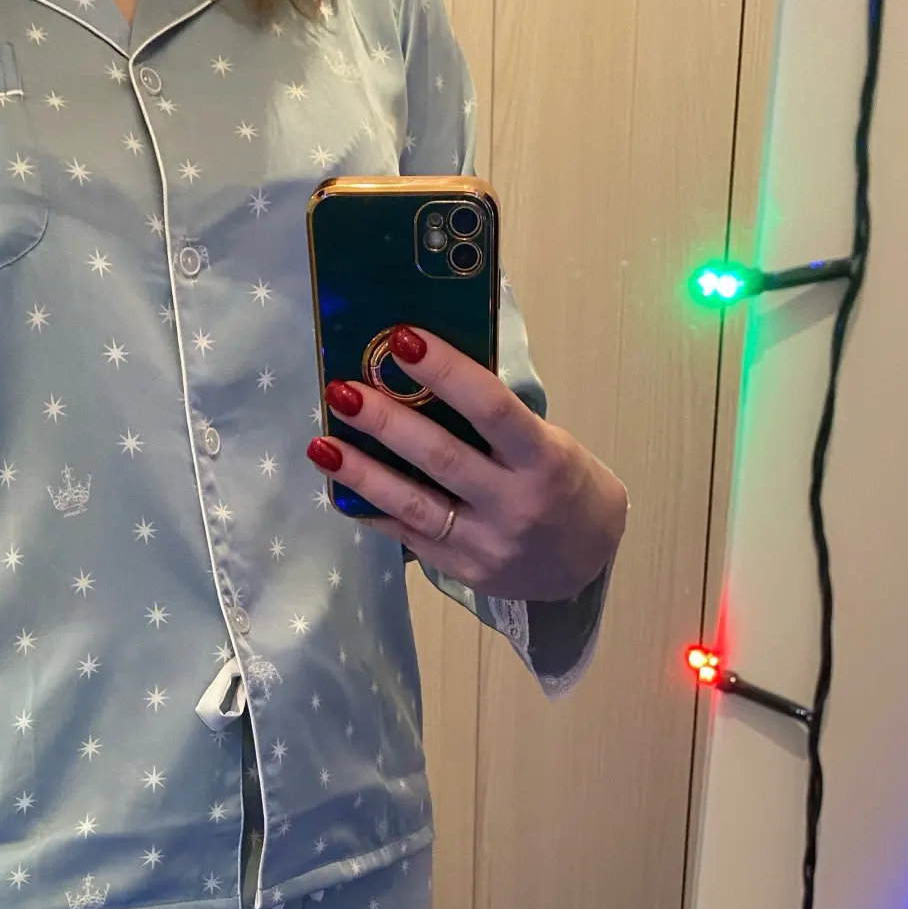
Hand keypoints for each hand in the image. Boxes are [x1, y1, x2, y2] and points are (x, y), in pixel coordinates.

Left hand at [307, 325, 627, 605]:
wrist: (585, 564)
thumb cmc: (562, 484)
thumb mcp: (549, 444)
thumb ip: (496, 421)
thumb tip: (423, 377)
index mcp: (543, 460)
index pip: (491, 409)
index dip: (446, 372)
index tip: (402, 339)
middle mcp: (514, 504)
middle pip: (441, 457)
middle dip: (387, 421)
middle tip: (343, 391)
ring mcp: (485, 544)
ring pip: (414, 505)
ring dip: (363, 473)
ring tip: (322, 445)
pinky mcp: (461, 569)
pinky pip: (408, 536)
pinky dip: (372, 510)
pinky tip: (339, 488)